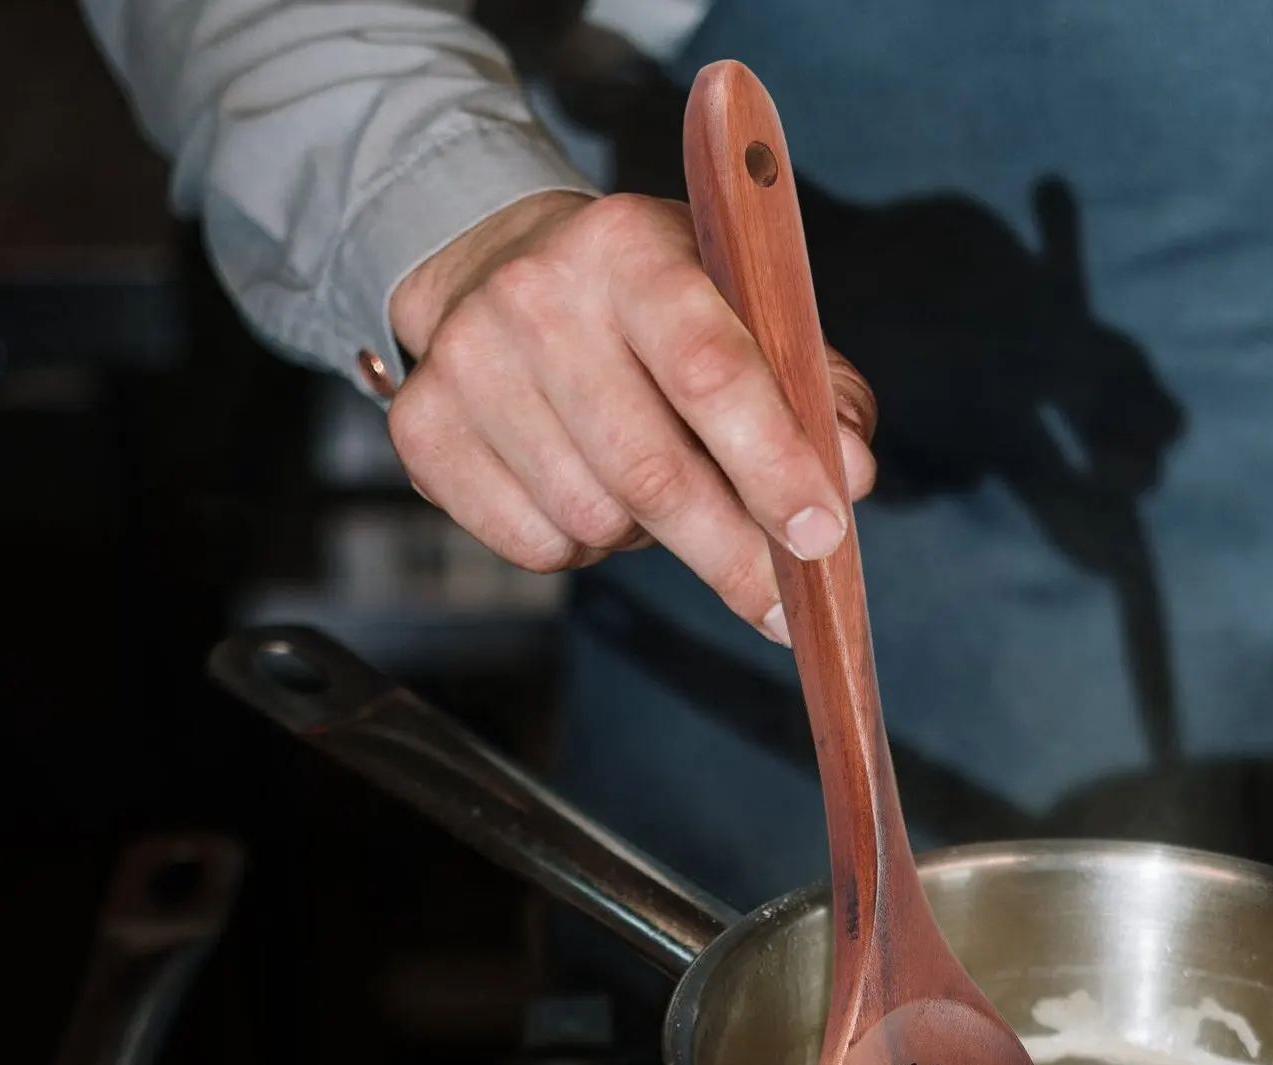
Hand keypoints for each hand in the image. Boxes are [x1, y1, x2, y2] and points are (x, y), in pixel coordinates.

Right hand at [388, 190, 877, 643]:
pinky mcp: (423, 432)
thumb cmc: (649, 307)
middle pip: (650, 475)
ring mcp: (466, 365)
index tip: (822, 537)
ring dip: (647, 539)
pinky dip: (584, 549)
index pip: (711, 371)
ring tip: (653, 492)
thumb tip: (850, 475)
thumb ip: (808, 386)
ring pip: (594, 522)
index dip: (774, 467)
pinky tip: (587, 491)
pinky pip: (537, 547)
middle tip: (781, 606)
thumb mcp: (736, 306)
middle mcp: (535, 297)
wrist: (493, 271)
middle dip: (731, 556)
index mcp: (630, 249)